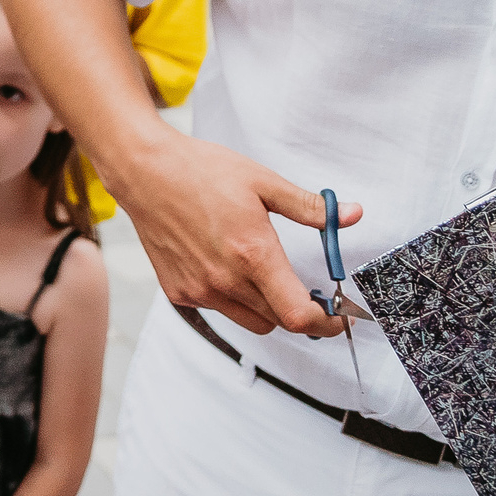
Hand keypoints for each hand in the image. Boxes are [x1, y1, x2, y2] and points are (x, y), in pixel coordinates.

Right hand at [113, 132, 354, 337]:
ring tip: (263, 275)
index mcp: (253, 254)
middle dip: (300, 311)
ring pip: (250, 321)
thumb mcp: (263, 182)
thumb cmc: (199, 171)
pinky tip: (224, 265)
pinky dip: (231, 298)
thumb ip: (310, 208)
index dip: (326, 324)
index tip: (337, 318)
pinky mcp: (179, 292)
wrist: (144, 172)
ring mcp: (199, 290)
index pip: (298, 315)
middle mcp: (225, 280)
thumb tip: (352, 215)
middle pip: (279, 322)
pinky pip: (219, 309)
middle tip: (306, 289)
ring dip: (266, 308)